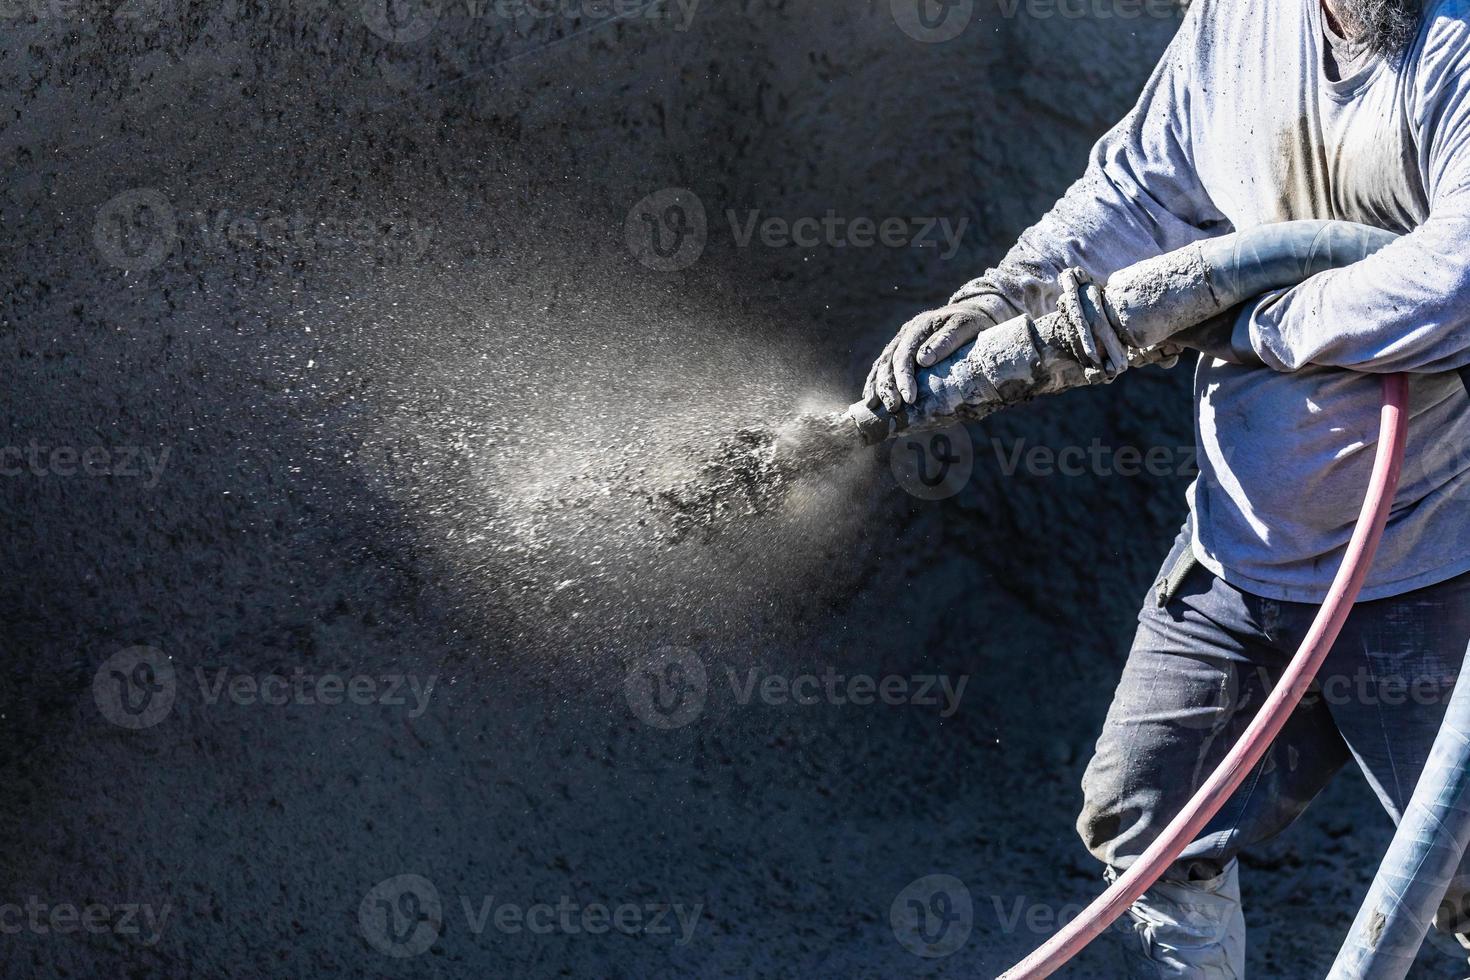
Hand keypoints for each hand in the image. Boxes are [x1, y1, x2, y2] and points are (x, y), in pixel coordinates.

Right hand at [863, 298, 1005, 411]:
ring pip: (881, 363)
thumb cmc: (974, 324)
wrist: (975, 312)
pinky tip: (871, 398)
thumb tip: (923, 360)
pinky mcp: (900, 349)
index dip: (904, 377)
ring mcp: (901, 340)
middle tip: (893, 408)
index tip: (909, 399)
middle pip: (888, 360)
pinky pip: (882, 366)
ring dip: (877, 386)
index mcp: (920, 326)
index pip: (905, 354)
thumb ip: (947, 339)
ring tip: (874, 406)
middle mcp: (906, 332)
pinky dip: (874, 382)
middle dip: (888, 386)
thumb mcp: (966, 326)